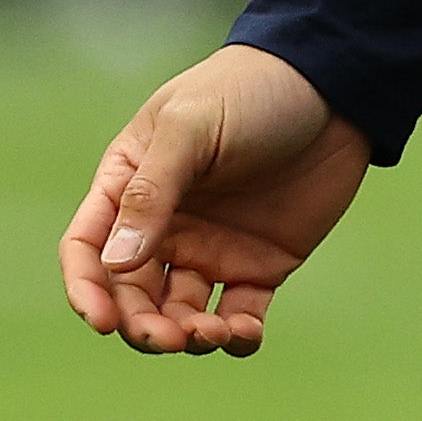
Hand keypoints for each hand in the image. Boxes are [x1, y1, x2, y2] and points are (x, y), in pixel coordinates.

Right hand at [58, 42, 370, 355]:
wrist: (335, 82)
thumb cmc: (250, 89)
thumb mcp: (192, 126)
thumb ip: (152, 191)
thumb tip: (115, 263)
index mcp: (131, 185)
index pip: (88, 248)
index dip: (86, 289)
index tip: (100, 322)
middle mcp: (165, 224)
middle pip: (133, 293)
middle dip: (141, 325)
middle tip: (167, 338)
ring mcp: (211, 247)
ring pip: (181, 314)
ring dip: (187, 337)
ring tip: (210, 334)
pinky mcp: (260, 263)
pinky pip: (238, 315)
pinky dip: (236, 337)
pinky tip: (242, 334)